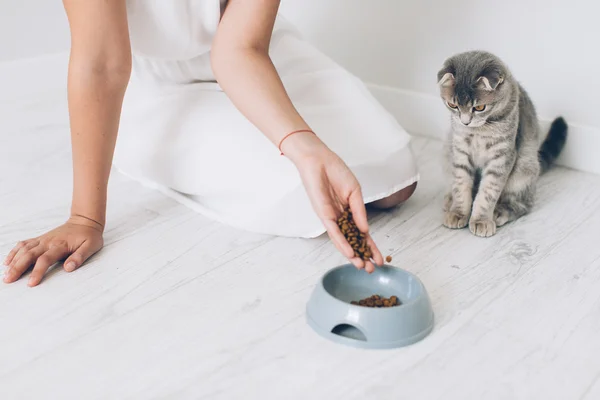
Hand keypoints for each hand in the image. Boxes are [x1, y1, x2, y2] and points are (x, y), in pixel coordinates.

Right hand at [3, 215, 103, 286]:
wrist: (85, 221)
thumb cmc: (89, 236)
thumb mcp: (91, 246)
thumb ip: (80, 257)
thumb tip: (69, 268)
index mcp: (60, 245)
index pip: (45, 259)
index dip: (37, 271)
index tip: (30, 283)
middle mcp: (48, 242)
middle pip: (29, 255)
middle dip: (18, 267)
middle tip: (8, 280)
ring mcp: (43, 239)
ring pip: (24, 249)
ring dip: (13, 261)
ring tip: (6, 273)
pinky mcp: (40, 238)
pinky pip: (24, 244)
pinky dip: (14, 251)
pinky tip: (8, 261)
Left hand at [283, 133, 383, 271]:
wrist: (319, 160)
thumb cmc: (336, 172)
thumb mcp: (355, 192)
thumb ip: (360, 212)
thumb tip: (366, 231)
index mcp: (349, 212)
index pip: (362, 234)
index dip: (371, 247)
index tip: (380, 259)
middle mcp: (340, 218)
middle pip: (353, 242)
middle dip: (362, 256)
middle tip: (372, 270)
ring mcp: (331, 218)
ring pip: (342, 241)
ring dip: (352, 255)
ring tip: (361, 267)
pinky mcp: (323, 215)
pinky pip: (333, 231)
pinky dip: (341, 243)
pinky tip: (349, 253)